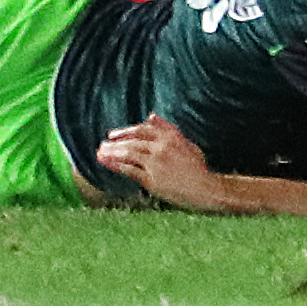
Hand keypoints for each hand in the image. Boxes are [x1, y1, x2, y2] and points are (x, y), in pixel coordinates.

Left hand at [94, 114, 224, 210]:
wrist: (206, 190)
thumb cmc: (198, 168)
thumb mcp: (186, 143)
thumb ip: (167, 129)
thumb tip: (151, 115)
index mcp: (171, 136)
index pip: (143, 129)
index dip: (126, 131)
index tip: (114, 135)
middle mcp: (161, 147)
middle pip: (133, 141)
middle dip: (116, 142)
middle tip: (103, 144)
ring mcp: (156, 163)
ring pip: (128, 154)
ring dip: (112, 153)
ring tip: (100, 153)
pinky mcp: (152, 179)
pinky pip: (130, 170)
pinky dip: (116, 166)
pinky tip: (108, 164)